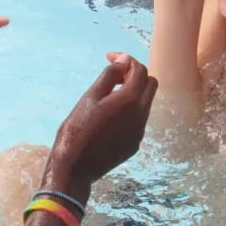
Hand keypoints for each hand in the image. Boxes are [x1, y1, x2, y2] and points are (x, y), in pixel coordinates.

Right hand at [44, 54, 157, 200]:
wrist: (75, 167)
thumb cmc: (77, 130)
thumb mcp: (90, 98)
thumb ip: (110, 76)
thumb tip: (123, 62)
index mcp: (129, 100)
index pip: (139, 70)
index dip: (126, 59)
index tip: (110, 57)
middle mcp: (141, 115)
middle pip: (150, 84)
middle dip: (135, 74)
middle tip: (114, 75)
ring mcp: (139, 132)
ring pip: (145, 103)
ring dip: (133, 93)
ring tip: (108, 95)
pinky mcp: (134, 144)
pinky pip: (138, 120)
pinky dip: (129, 111)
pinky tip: (108, 117)